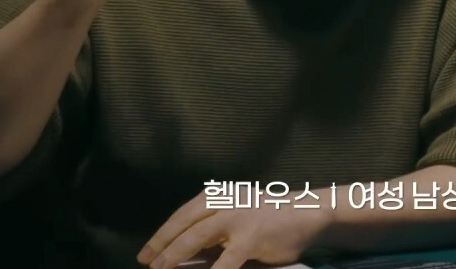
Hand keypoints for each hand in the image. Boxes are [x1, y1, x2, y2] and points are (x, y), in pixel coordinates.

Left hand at [138, 193, 331, 268]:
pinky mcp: (252, 236)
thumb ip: (215, 228)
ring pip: (197, 236)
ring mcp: (239, 217)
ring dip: (176, 254)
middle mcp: (226, 201)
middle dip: (162, 243)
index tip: (146, 251)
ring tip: (162, 268)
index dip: (163, 233)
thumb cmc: (272, 216)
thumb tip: (184, 252)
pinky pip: (225, 260)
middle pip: (185, 221)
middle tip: (146, 261)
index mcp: (221, 195)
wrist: (310, 211)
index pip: (184, 213)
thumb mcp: (239, 213)